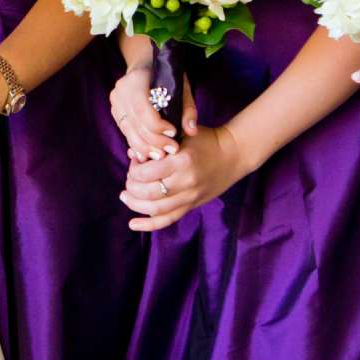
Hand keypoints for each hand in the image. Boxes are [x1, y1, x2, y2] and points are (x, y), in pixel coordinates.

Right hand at [109, 59, 179, 161]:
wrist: (146, 65)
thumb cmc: (167, 75)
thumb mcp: (181, 86)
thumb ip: (187, 108)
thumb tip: (191, 130)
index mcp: (135, 80)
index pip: (142, 108)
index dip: (156, 125)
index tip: (174, 133)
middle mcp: (120, 91)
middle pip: (135, 122)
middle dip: (154, 140)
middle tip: (172, 150)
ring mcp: (115, 103)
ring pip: (129, 130)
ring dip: (145, 147)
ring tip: (162, 155)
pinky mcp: (116, 113)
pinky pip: (126, 132)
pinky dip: (138, 145)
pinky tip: (149, 154)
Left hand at [120, 91, 248, 230]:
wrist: (234, 153)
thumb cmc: (205, 140)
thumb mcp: (182, 134)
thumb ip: (158, 144)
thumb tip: (132, 153)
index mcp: (181, 161)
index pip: (146, 173)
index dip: (133, 170)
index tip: (134, 162)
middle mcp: (186, 182)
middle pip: (148, 193)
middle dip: (131, 187)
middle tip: (129, 179)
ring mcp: (190, 197)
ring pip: (155, 209)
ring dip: (134, 204)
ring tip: (125, 196)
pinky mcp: (192, 205)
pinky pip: (168, 220)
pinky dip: (149, 224)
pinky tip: (133, 224)